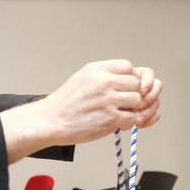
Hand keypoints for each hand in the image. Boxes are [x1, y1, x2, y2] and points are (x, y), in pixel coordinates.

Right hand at [0, 60, 161, 158]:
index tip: (128, 87)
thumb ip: (106, 75)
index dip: (132, 77)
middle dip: (135, 94)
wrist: (51, 121)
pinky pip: (133, 118)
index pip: (128, 67)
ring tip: (125, 113)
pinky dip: (132, 122)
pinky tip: (124, 122)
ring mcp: (107, 100)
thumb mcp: (84, 78)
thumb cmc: (66, 102)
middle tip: (128, 103)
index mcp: (97, 69)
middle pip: (137, 83)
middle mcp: (103, 82)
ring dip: (135, 109)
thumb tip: (132, 79)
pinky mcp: (110, 118)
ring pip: (138, 100)